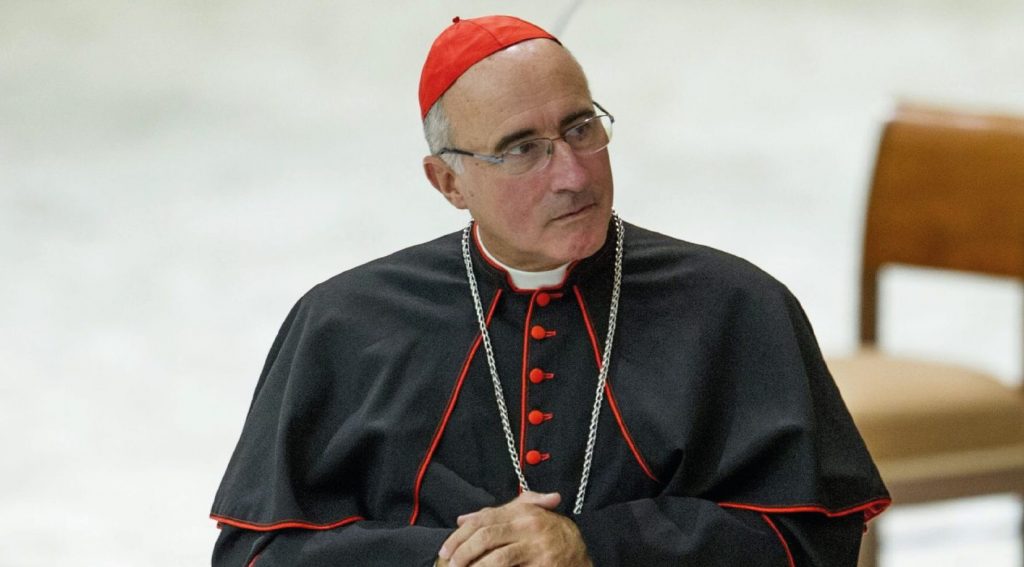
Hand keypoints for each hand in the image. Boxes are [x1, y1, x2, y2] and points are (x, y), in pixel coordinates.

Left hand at [436, 491, 591, 566]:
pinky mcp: (542, 565)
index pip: (483, 519)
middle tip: (450, 566)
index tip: (445, 551)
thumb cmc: (550, 535)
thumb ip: (496, 515)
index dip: (460, 535)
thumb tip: (463, 519)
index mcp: (522, 511)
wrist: (583, 553)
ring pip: (497, 558)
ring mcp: (537, 547)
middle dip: (463, 552)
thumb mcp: (527, 517)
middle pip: (486, 536)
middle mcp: (529, 525)